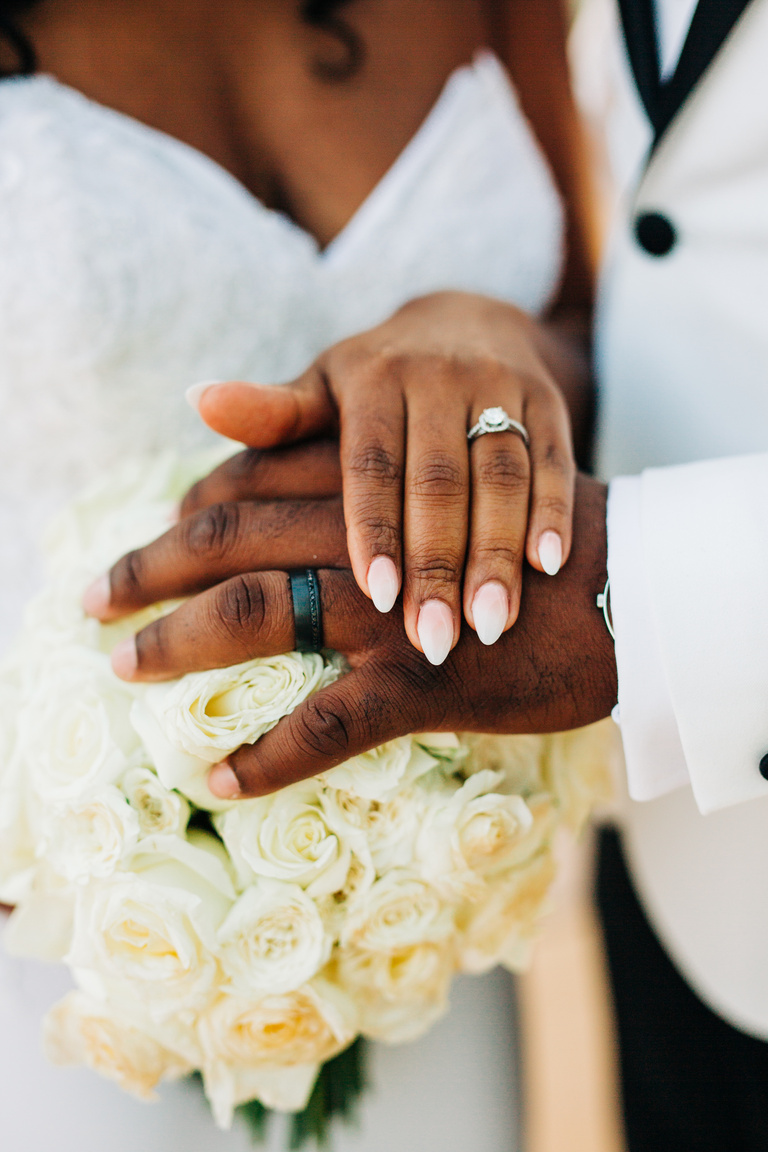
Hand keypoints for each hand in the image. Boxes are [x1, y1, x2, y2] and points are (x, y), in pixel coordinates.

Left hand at [88, 475, 615, 797]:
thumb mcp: (439, 483)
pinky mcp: (424, 679)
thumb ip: (353, 474)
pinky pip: (328, 723)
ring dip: (179, 645)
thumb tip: (278, 479)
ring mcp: (392, 609)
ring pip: (259, 619)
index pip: (243, 486)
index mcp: (364, 479)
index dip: (176, 517)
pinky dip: (268, 755)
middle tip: (91, 601)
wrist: (618, 584)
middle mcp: (365, 534)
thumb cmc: (516, 534)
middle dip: (148, 570)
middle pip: (228, 541)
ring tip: (122, 668)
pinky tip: (219, 779)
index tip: (136, 549)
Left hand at [186, 292, 577, 663]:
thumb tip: (199, 399)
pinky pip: (555, 462)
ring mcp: (502, 389)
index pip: (371, 462)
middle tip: (433, 639)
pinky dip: (554, 512)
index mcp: (374, 378)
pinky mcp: (551, 407)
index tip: (377, 596)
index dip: (376, 528)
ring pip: (500, 476)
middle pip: (438, 480)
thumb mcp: (326, 388)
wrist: (475, 320)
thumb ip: (274, 414)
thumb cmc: (380, 379)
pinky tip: (550, 566)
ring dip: (496, 552)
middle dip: (438, 561)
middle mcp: (439, 378)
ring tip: (491, 623)